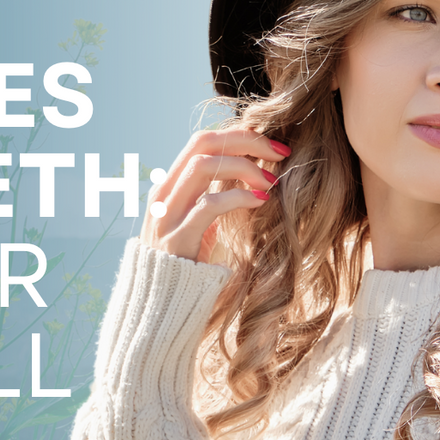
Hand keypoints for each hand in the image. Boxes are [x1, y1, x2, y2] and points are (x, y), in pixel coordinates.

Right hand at [141, 130, 289, 261]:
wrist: (160, 304)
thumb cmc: (187, 263)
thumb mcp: (198, 223)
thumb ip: (211, 197)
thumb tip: (247, 175)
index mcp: (170, 185)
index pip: (203, 141)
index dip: (240, 135)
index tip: (273, 145)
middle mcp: (164, 193)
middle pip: (203, 143)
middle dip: (246, 141)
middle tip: (280, 153)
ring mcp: (166, 214)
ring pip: (203, 166)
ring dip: (244, 168)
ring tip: (270, 182)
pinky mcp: (176, 238)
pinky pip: (208, 206)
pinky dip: (238, 197)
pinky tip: (259, 202)